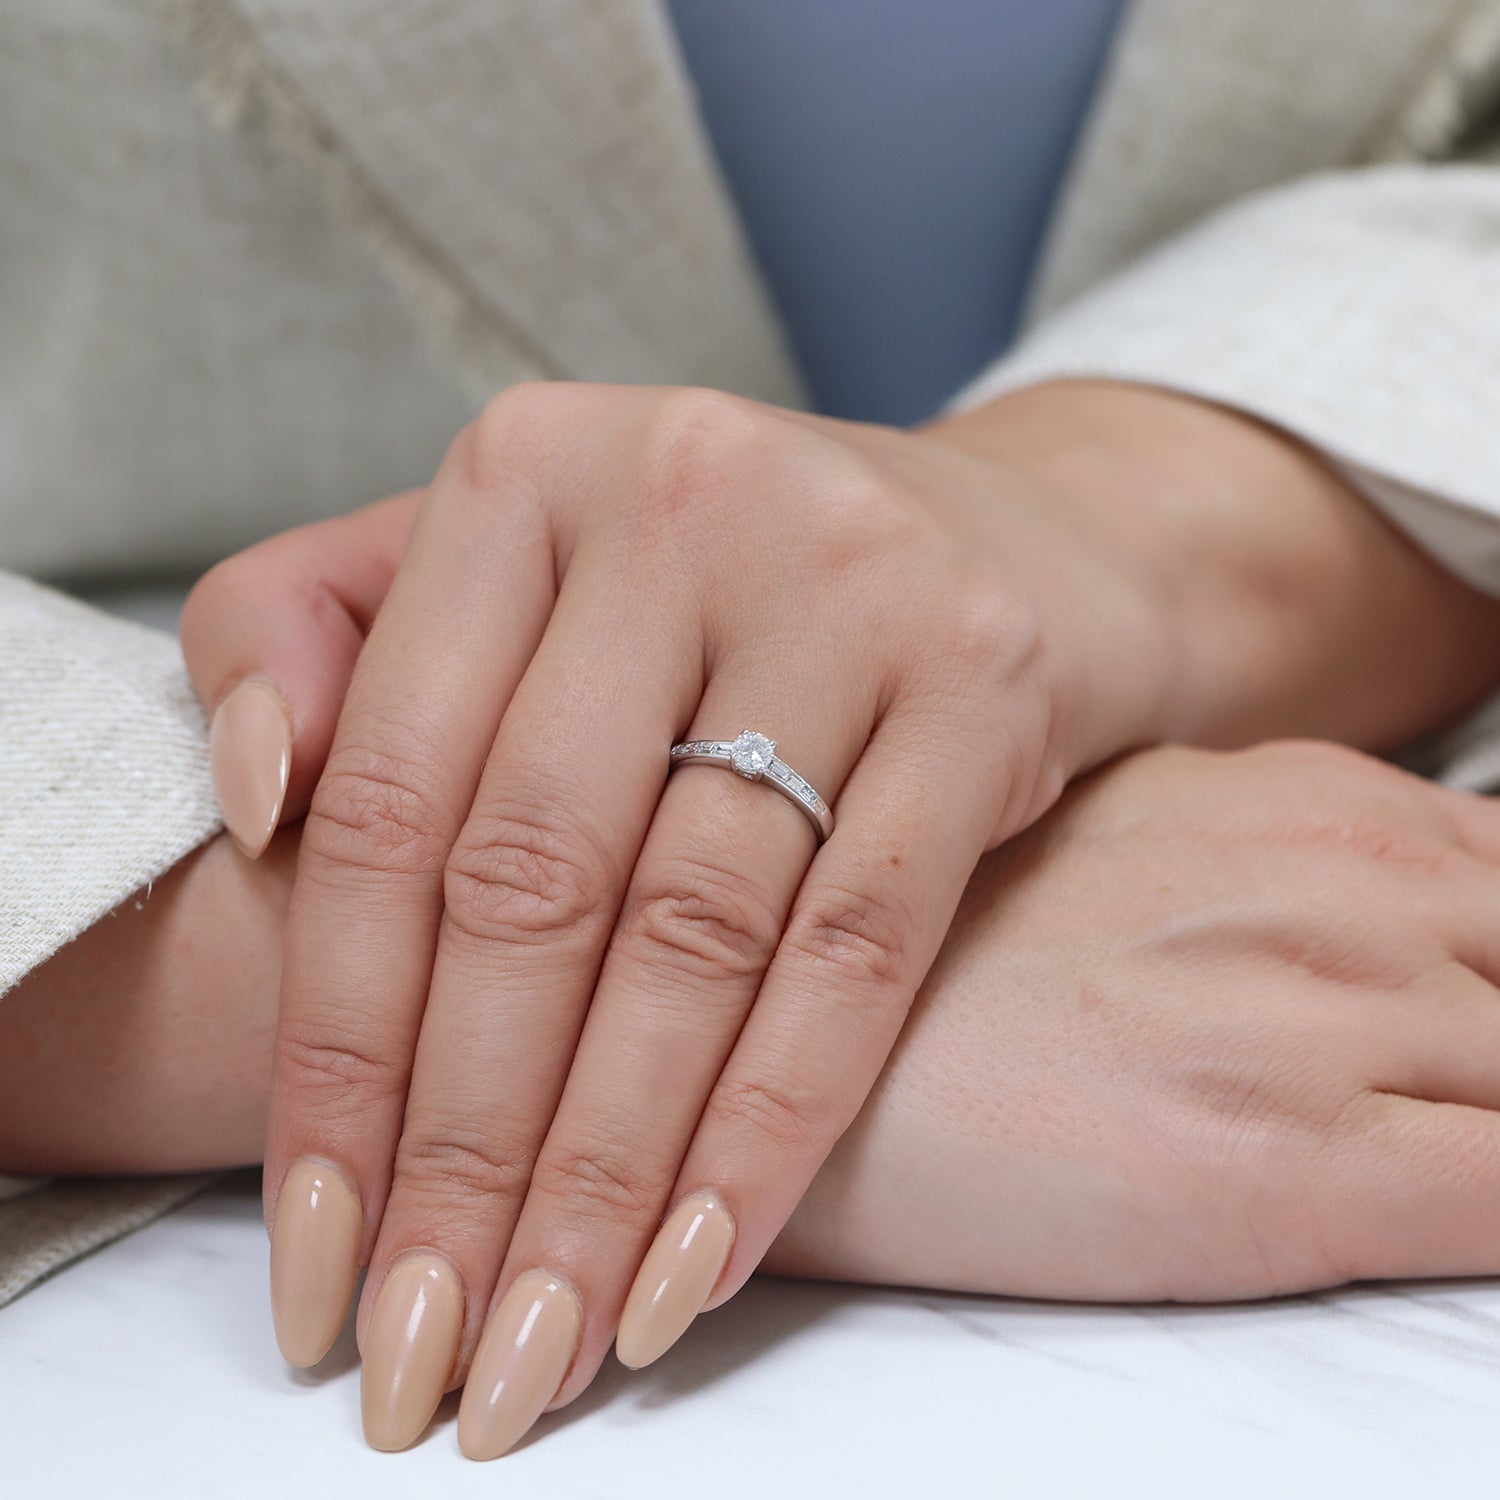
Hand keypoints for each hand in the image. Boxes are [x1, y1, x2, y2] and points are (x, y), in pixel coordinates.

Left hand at [179, 379, 1499, 1456]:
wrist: (1011, 546)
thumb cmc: (727, 586)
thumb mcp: (519, 567)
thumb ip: (329, 640)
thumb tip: (253, 797)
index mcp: (525, 470)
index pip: (386, 790)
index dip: (336, 1035)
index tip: (320, 1233)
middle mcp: (678, 495)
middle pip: (532, 877)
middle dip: (466, 1144)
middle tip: (431, 1337)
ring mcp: (846, 580)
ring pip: (693, 930)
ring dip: (604, 1168)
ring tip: (546, 1340)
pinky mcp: (983, 679)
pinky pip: (859, 944)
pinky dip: (771, 1122)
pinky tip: (698, 1261)